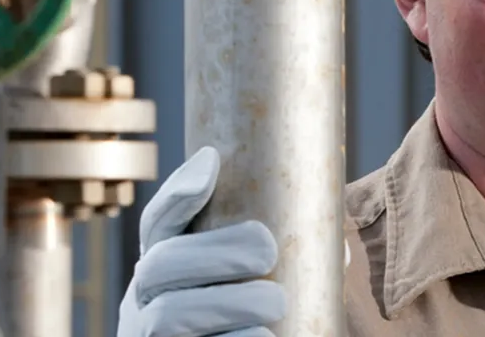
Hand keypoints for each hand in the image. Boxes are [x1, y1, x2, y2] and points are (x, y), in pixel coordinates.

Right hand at [117, 146, 286, 336]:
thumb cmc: (246, 335)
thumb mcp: (247, 292)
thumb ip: (279, 267)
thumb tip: (338, 247)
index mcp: (164, 274)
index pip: (158, 225)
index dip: (179, 193)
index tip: (214, 164)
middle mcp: (146, 305)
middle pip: (161, 265)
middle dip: (215, 251)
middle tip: (268, 250)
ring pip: (168, 316)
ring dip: (225, 303)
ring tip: (275, 303)